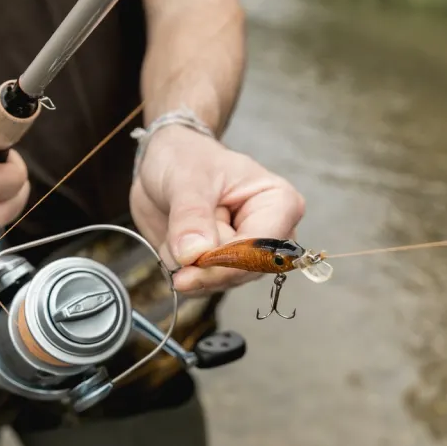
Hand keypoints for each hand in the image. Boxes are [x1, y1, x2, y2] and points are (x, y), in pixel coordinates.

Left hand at [130, 126, 305, 293]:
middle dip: (204, 264)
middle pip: (244, 272)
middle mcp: (270, 235)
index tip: (190, 260)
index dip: (226, 261)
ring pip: (221, 282)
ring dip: (190, 265)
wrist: (167, 165)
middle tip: (178, 241)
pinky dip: (182, 270)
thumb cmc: (188, 159)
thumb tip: (194, 252)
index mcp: (279, 203)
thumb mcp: (186, 178)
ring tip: (179, 230)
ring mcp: (248, 254)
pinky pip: (203, 286)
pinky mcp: (225, 267)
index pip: (262, 249)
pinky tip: (176, 244)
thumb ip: (191, 215)